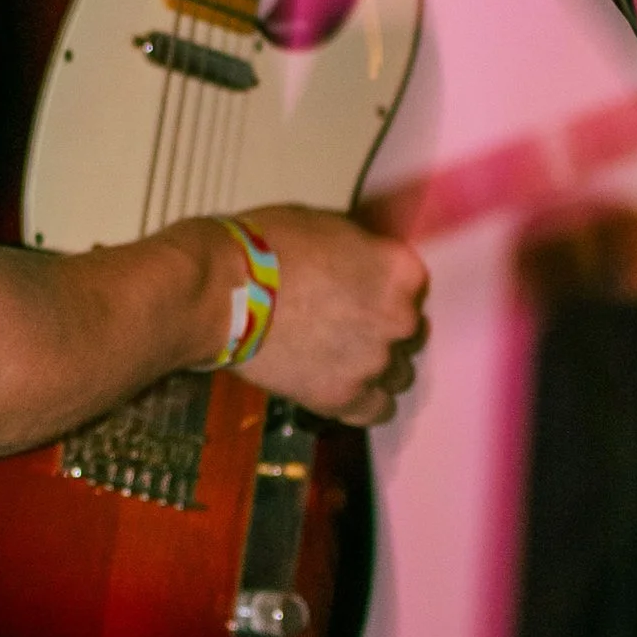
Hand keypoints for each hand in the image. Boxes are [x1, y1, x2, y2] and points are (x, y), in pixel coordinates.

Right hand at [226, 204, 428, 424]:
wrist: (221, 292)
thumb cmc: (264, 249)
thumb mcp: (327, 226)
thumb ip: (363, 251)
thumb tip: (370, 261)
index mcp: (400, 271)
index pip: (415, 288)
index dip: (386, 291)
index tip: (364, 293)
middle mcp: (399, 318)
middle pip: (409, 332)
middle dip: (382, 329)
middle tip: (344, 323)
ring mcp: (374, 362)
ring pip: (398, 374)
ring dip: (375, 367)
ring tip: (337, 357)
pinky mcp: (345, 397)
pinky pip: (376, 410)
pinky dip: (361, 401)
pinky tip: (340, 386)